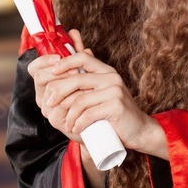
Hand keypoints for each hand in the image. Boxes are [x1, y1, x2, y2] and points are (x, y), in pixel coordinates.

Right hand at [27, 40, 81, 144]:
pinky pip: (63, 105)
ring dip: (71, 84)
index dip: (44, 60)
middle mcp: (43, 96)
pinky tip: (87, 95)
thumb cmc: (89, 94)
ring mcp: (48, 109)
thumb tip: (73, 32)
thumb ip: (76, 53)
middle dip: (60, 72)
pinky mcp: (57, 121)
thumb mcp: (84, 71)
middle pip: (41, 77)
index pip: (34, 68)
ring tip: (86, 83)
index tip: (59, 56)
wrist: (99, 122)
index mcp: (46, 83)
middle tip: (78, 72)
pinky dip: (76, 97)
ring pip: (52, 90)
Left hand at [36, 29, 164, 155]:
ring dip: (68, 115)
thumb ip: (88, 80)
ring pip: (80, 100)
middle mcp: (112, 78)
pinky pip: (88, 114)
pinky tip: (76, 129)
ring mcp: (115, 91)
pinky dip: (78, 123)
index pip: (83, 57)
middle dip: (57, 92)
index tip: (51, 72)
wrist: (138, 130)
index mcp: (107, 72)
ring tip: (67, 124)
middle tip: (49, 104)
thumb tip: (69, 66)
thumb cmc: (115, 113)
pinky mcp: (116, 106)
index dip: (65, 62)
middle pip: (76, 79)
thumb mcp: (102, 93)